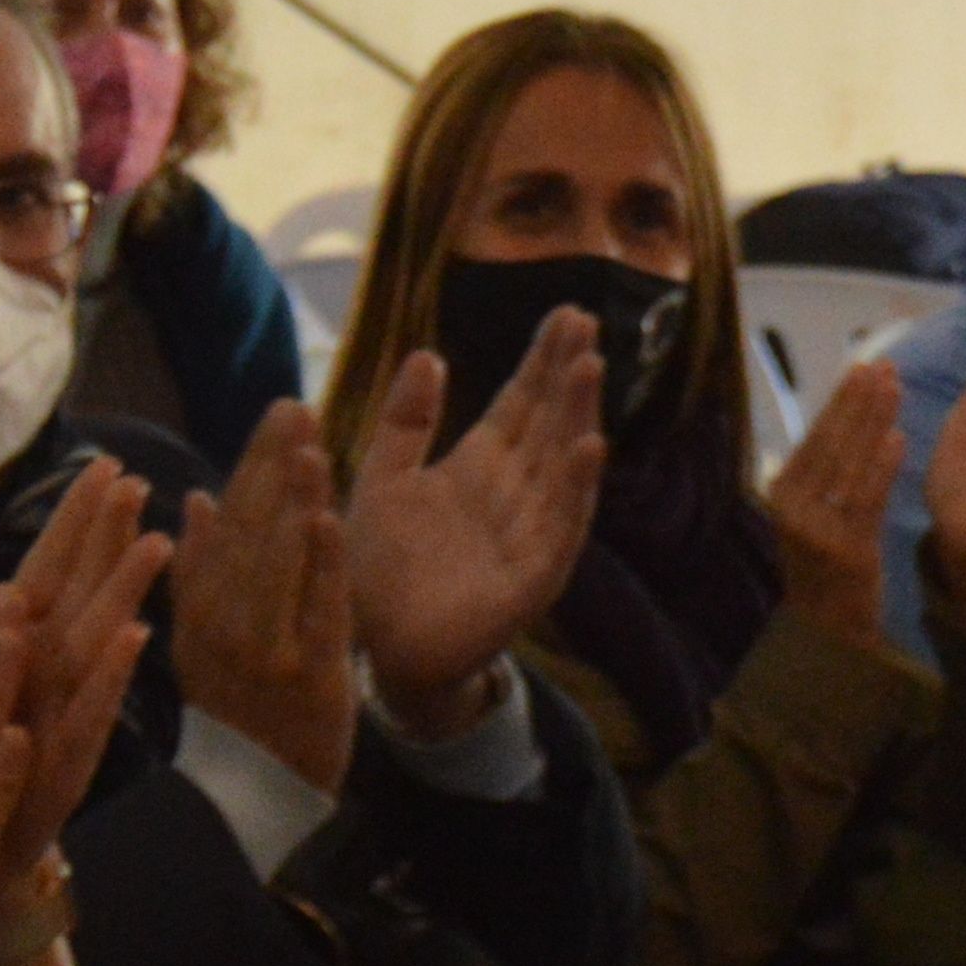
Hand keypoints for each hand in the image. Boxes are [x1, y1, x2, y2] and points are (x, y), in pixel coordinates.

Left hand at [0, 460, 165, 898]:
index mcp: (15, 649)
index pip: (49, 571)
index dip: (76, 523)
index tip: (107, 467)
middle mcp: (46, 677)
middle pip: (82, 596)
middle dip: (108, 540)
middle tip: (135, 482)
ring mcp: (59, 720)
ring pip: (97, 647)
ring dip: (126, 595)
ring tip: (153, 543)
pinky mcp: (61, 766)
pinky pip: (91, 715)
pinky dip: (110, 678)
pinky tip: (131, 639)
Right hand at [170, 406, 356, 794]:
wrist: (251, 796)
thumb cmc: (233, 713)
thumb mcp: (196, 642)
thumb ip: (196, 572)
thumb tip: (194, 498)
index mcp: (198, 607)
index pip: (224, 521)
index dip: (250, 463)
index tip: (276, 411)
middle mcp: (225, 618)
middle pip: (248, 529)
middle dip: (271, 464)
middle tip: (295, 405)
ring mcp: (264, 644)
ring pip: (277, 560)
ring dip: (291, 497)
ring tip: (309, 440)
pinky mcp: (307, 671)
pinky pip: (314, 608)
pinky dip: (319, 562)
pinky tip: (327, 516)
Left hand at [349, 314, 606, 737]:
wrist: (376, 650)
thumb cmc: (379, 569)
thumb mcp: (383, 479)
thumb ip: (406, 422)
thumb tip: (430, 354)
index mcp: (478, 468)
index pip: (520, 404)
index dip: (541, 362)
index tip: (565, 314)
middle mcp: (512, 495)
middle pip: (547, 423)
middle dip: (567, 375)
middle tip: (586, 321)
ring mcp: (527, 535)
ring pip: (560, 465)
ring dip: (577, 416)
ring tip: (590, 367)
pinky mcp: (530, 579)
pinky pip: (559, 528)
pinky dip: (575, 488)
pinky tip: (588, 447)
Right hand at [766, 355, 909, 656]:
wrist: (830, 626)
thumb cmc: (826, 562)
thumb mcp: (814, 513)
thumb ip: (824, 473)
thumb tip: (843, 415)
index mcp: (783, 492)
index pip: (816, 435)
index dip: (841, 399)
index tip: (863, 365)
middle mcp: (794, 508)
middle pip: (832, 443)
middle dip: (859, 400)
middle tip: (884, 365)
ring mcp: (818, 530)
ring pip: (850, 465)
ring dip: (873, 422)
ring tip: (894, 389)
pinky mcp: (847, 549)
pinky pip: (867, 499)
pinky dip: (882, 467)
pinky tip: (897, 438)